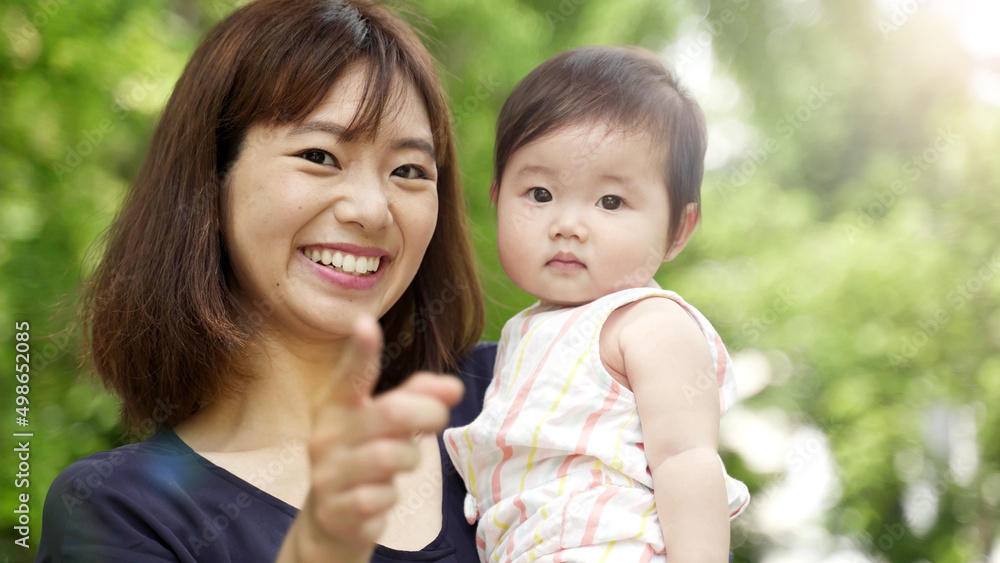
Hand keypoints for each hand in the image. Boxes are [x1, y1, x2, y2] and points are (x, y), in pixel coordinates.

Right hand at [279, 315, 464, 562]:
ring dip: (409, 460)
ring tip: (401, 463)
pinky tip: (379, 498)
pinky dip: (390, 498)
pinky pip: (381, 498)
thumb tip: (455, 386)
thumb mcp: (385, 424)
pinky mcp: (336, 509)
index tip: (366, 324)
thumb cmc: (364, 457)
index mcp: (336, 406)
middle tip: (437, 418)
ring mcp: (327, 474)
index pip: (350, 375)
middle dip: (427, 413)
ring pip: (391, 457)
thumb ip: (417, 397)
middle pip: (392, 412)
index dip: (360, 351)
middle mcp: (326, 435)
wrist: (330, 522)